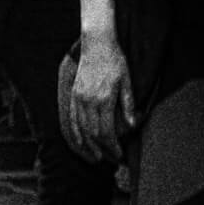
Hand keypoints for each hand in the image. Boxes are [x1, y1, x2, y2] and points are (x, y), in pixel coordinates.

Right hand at [69, 30, 136, 162]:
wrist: (97, 44)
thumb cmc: (116, 61)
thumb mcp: (127, 81)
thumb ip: (128, 104)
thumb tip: (132, 126)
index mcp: (104, 99)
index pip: (106, 131)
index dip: (112, 146)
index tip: (119, 155)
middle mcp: (88, 101)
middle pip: (93, 133)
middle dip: (102, 149)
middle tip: (110, 160)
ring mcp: (78, 98)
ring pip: (80, 129)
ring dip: (87, 145)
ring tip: (94, 157)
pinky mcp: (73, 95)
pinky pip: (71, 119)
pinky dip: (75, 133)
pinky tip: (79, 142)